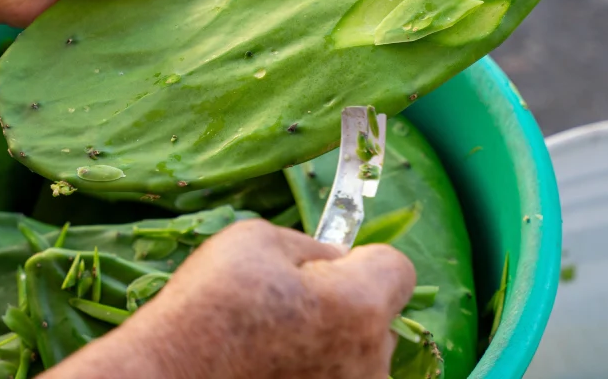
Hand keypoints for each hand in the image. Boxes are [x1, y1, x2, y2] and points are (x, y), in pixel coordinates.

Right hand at [48, 219, 416, 378]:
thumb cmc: (209, 308)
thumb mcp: (255, 241)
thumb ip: (312, 247)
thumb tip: (335, 261)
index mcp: (360, 306)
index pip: (398, 269)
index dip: (363, 262)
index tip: (328, 270)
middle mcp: (371, 362)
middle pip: (378, 319)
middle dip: (345, 307)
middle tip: (288, 309)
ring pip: (357, 359)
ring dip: (330, 348)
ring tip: (272, 347)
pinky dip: (313, 375)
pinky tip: (270, 371)